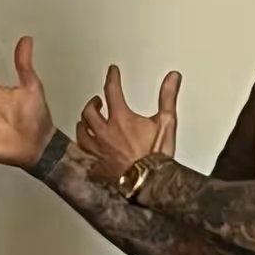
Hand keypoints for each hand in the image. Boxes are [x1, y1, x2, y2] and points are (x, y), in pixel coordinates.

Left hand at [76, 67, 180, 183]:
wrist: (149, 182)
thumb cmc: (156, 156)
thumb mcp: (166, 122)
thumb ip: (167, 97)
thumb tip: (172, 79)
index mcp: (121, 119)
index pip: (112, 90)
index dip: (112, 78)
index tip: (112, 72)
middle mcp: (105, 132)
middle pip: (90, 111)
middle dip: (93, 103)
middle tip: (97, 100)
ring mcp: (98, 149)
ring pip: (82, 131)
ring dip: (84, 123)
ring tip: (87, 121)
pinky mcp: (96, 164)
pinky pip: (83, 152)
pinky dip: (83, 146)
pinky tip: (84, 145)